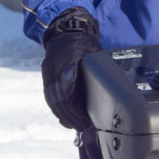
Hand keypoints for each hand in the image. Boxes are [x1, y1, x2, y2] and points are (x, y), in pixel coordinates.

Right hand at [41, 7, 101, 130]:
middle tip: (83, 127)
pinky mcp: (46, 75)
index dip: (75, 110)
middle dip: (70, 116)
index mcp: (67, 63)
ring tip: (74, 126)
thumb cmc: (85, 44)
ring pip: (52, 99)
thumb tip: (112, 94)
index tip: (85, 120)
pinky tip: (64, 118)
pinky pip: (49, 95)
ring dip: (63, 115)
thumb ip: (98, 73)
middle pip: (58, 99)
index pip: (67, 93)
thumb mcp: (95, 55)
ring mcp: (47, 72)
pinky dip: (56, 109)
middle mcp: (53, 68)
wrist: (65, 31)